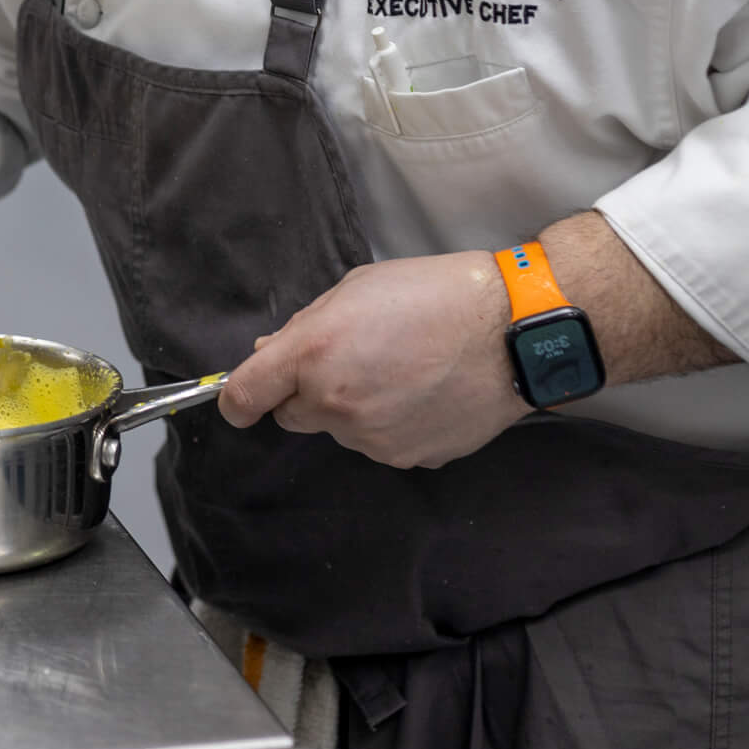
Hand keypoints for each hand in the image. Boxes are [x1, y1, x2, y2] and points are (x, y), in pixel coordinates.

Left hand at [217, 251, 530, 468]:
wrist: (511, 330)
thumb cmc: (434, 295)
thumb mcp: (354, 291)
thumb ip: (304, 328)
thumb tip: (269, 355)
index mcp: (313, 355)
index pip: (245, 397)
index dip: (237, 400)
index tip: (240, 402)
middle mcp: (335, 404)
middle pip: (293, 415)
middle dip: (309, 393)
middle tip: (352, 359)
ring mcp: (372, 438)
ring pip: (341, 429)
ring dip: (354, 407)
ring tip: (401, 369)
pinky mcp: (408, 457)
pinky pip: (380, 443)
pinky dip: (392, 423)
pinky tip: (423, 391)